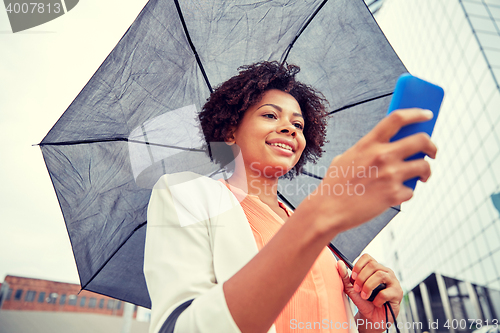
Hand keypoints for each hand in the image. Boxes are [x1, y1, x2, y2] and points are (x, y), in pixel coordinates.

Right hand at [312, 108, 436, 233]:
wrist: (328, 210)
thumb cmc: (335, 184)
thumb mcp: (346, 158)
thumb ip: (367, 150)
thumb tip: (387, 147)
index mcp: (369, 143)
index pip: (398, 118)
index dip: (417, 113)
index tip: (427, 115)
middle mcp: (382, 155)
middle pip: (421, 140)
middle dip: (432, 146)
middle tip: (432, 152)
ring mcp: (390, 175)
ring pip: (423, 166)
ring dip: (426, 171)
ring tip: (422, 177)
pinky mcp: (394, 195)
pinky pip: (411, 191)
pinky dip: (406, 193)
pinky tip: (395, 195)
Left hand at [337, 254, 402, 332]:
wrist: (371, 317)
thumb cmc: (364, 301)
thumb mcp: (352, 289)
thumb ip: (345, 277)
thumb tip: (340, 263)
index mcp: (375, 268)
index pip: (367, 258)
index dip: (358, 265)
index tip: (353, 277)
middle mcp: (386, 272)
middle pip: (373, 265)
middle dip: (361, 278)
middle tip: (357, 289)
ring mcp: (393, 281)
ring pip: (380, 275)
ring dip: (368, 286)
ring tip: (364, 296)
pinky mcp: (398, 293)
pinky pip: (385, 292)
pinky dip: (377, 299)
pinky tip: (376, 303)